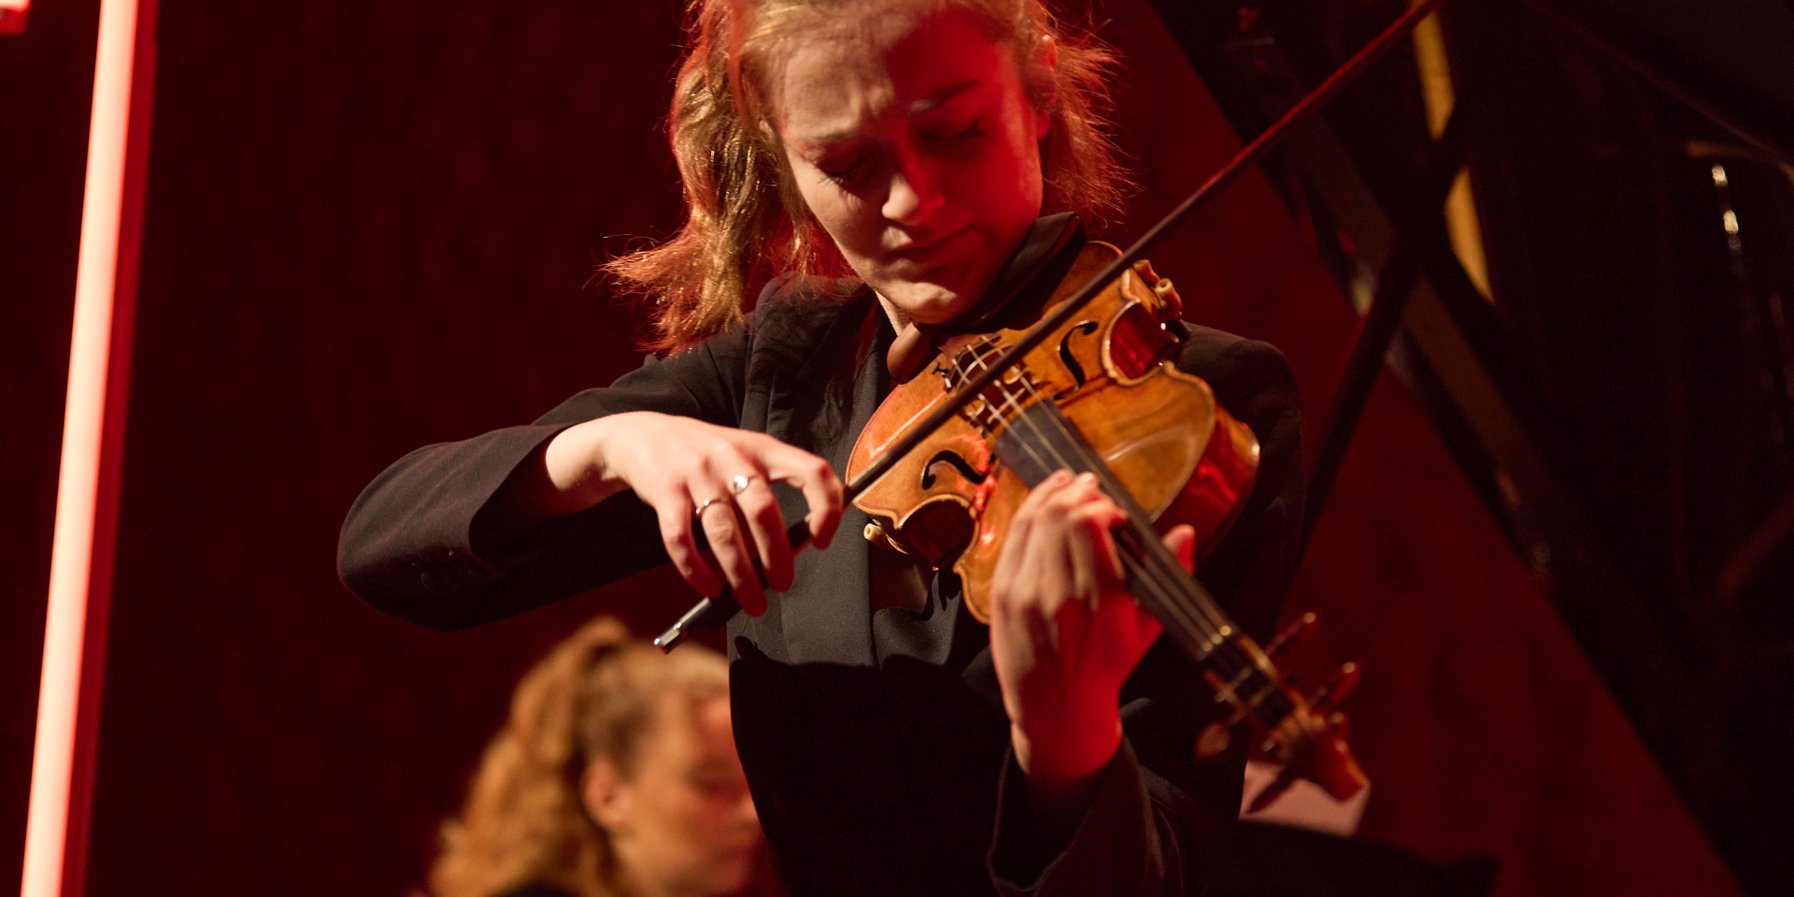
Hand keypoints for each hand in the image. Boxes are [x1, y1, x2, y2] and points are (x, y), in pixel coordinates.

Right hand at [542, 412, 842, 613]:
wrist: (644, 435)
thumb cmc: (706, 457)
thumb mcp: (742, 460)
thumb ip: (762, 499)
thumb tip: (781, 557)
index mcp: (763, 448)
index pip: (811, 471)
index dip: (825, 507)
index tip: (822, 541)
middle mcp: (732, 456)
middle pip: (763, 510)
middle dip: (777, 556)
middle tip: (783, 584)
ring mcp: (697, 472)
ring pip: (724, 531)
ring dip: (740, 574)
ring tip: (751, 601)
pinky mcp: (665, 490)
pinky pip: (681, 538)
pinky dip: (696, 570)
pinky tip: (709, 588)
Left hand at [987, 471, 1189, 809]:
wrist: (1056, 708)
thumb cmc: (1106, 666)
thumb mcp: (1148, 630)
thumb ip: (1168, 577)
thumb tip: (1184, 532)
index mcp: (1102, 606)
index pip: (1089, 527)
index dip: (1102, 506)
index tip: (1117, 513)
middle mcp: (1058, 597)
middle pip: (1060, 518)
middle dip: (1080, 495)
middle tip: (1094, 492)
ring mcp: (1024, 595)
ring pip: (1033, 520)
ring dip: (1054, 496)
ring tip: (1070, 486)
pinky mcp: (1001, 594)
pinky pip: (1012, 537)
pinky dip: (1028, 511)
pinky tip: (1044, 500)